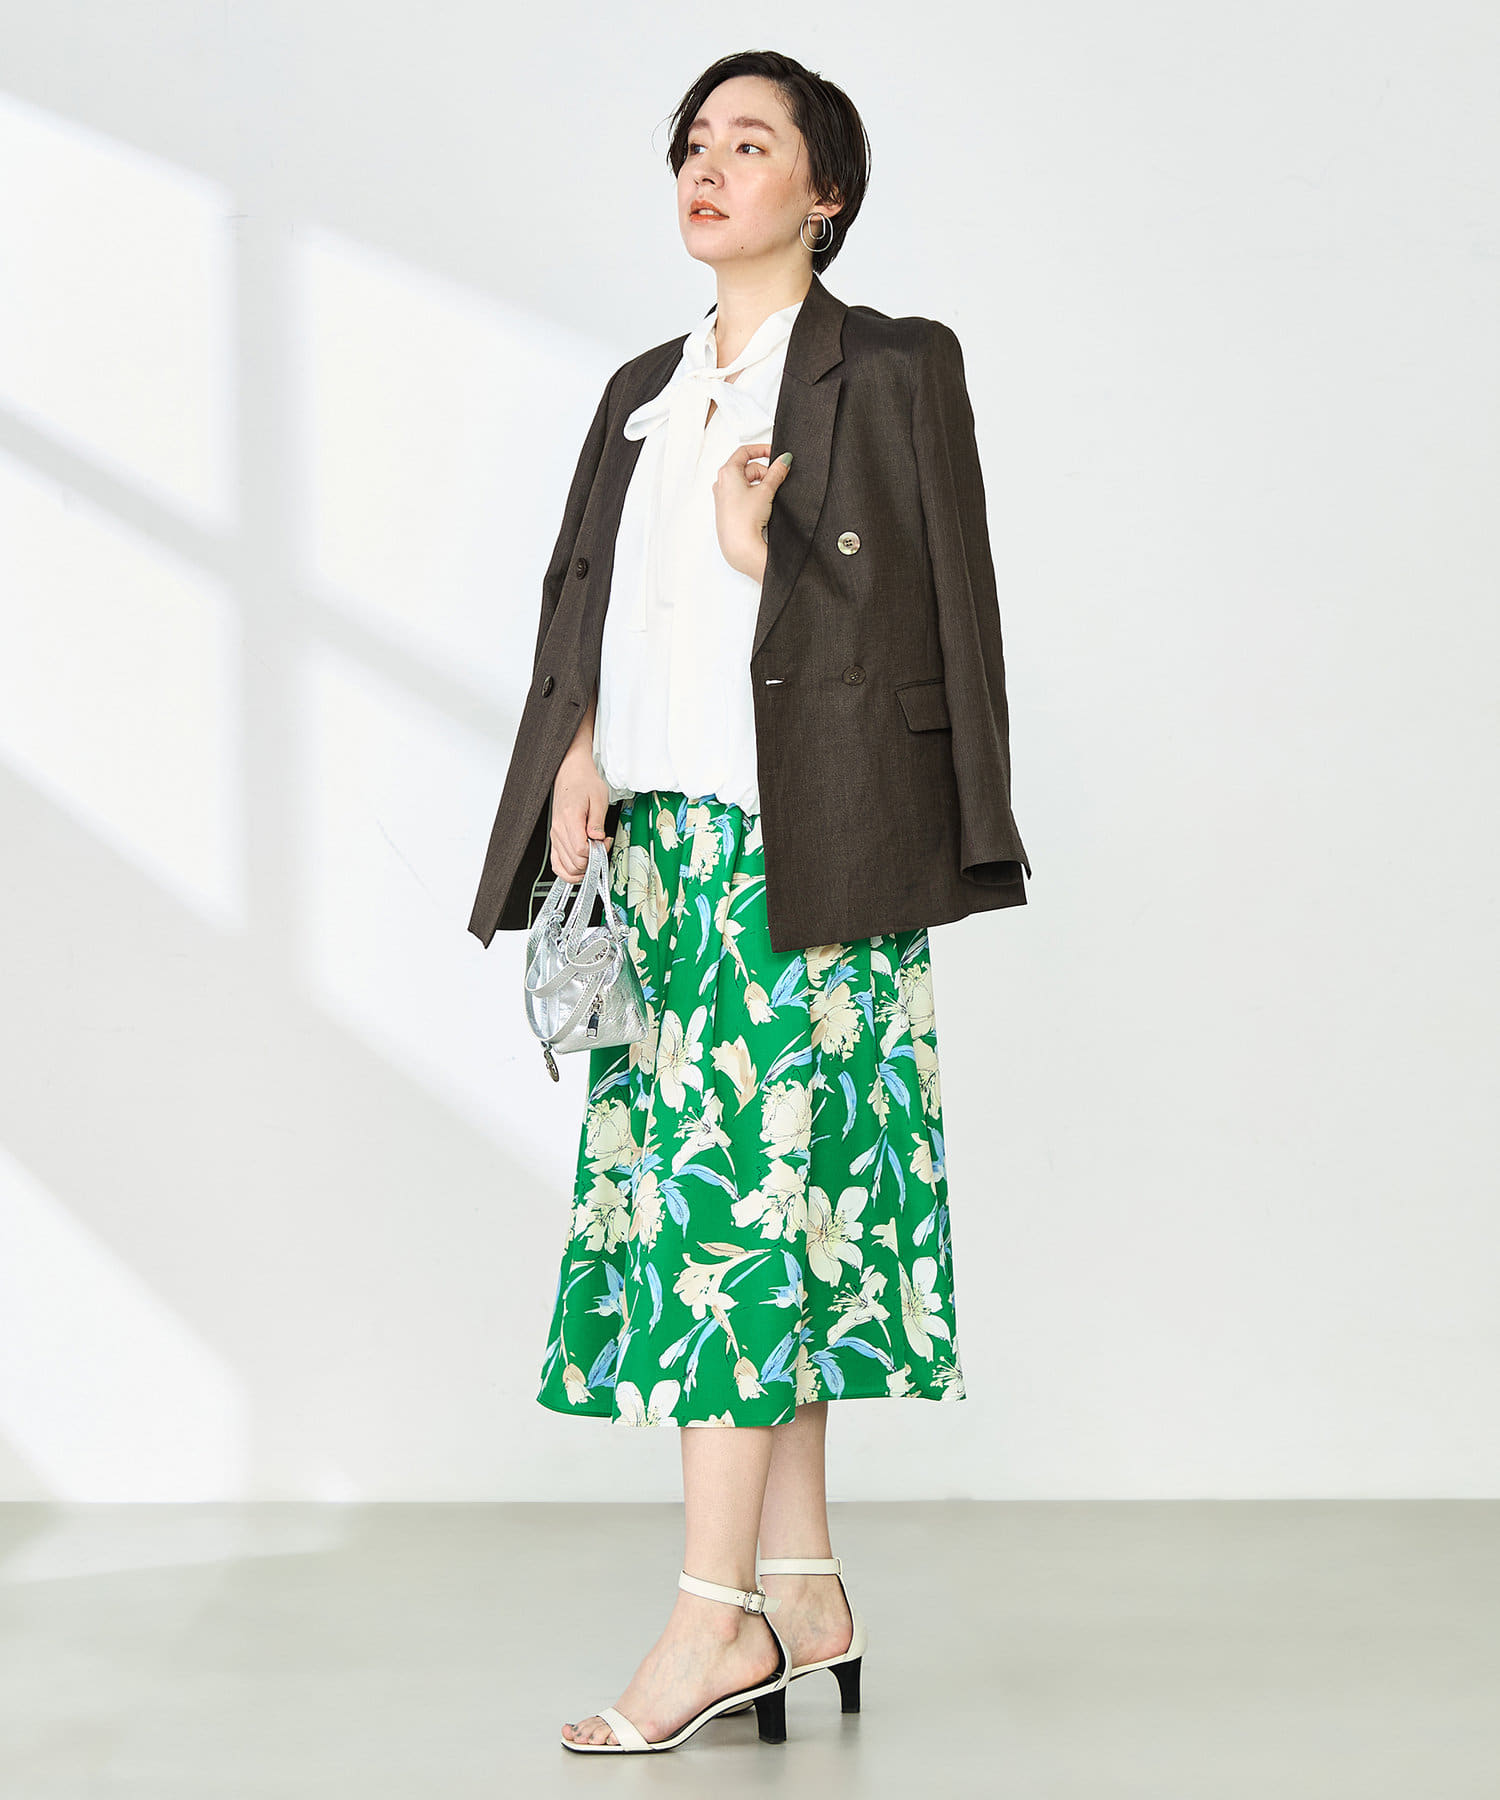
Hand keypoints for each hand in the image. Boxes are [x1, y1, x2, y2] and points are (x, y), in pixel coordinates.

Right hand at [550, 746, 612, 881]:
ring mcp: (555, 836)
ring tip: (593, 857)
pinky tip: (580, 869)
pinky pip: (556, 864)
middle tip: (602, 847)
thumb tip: (598, 840)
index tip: (605, 843)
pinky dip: (568, 872)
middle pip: (574, 862)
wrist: (570, 774)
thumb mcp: (599, 798)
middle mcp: (558, 830)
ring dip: (582, 869)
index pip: (581, 850)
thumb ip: (598, 822)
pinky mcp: (555, 838)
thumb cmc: (584, 783)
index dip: (596, 852)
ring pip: (565, 867)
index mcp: (569, 820)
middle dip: (592, 861)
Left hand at [713, 444, 792, 580]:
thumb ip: (776, 473)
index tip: (775, 454)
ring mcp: (723, 497)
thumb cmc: (745, 520)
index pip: (745, 451)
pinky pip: (742, 495)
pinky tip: (763, 506)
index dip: (762, 450)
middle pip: (747, 468)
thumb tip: (783, 461)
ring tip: (770, 497)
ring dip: (760, 485)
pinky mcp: (728, 510)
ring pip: (746, 482)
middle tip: (778, 481)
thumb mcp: (766, 491)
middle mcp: (721, 483)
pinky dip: (754, 496)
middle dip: (764, 472)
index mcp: (727, 472)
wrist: (740, 547)